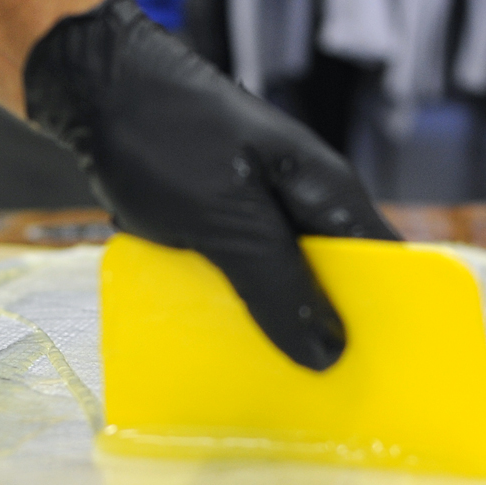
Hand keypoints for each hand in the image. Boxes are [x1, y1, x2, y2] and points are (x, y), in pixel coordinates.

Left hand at [23, 0, 398, 368]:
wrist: (94, 88)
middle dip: (325, 334)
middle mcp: (302, 203)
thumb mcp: (226, 219)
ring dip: (270, 324)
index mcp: (325, 191)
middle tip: (316, 397)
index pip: (385, 263)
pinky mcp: (219, 221)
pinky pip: (237, 275)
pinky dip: (227, 305)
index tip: (386, 378)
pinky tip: (208, 336)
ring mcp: (259, 211)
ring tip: (262, 379)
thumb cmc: (165, 138)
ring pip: (282, 284)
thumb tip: (328, 352)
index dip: (391, 319)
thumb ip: (276, 282)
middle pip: (334, 282)